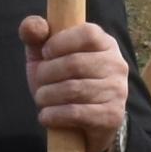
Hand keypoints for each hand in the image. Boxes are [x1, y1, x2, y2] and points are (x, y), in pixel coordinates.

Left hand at [21, 16, 132, 151]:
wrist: (82, 125)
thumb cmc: (63, 82)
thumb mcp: (47, 57)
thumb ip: (36, 36)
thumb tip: (32, 26)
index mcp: (105, 43)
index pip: (87, 34)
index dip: (60, 42)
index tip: (45, 53)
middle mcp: (116, 65)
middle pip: (75, 63)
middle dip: (47, 74)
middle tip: (40, 82)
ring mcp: (117, 90)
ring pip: (73, 89)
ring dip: (47, 96)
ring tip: (42, 99)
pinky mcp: (112, 115)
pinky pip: (76, 113)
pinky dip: (53, 115)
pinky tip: (46, 116)